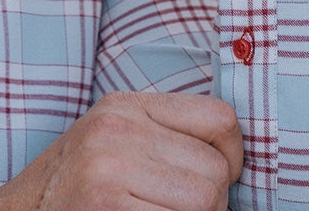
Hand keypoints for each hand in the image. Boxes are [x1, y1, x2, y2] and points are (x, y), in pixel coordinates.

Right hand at [0, 91, 242, 210]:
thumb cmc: (74, 187)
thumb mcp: (114, 139)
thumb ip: (163, 133)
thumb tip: (234, 155)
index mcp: (124, 106)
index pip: (220, 119)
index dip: (233, 155)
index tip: (219, 176)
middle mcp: (117, 131)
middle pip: (216, 172)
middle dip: (210, 202)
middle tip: (173, 208)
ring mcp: (108, 172)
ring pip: (206, 204)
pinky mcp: (105, 209)